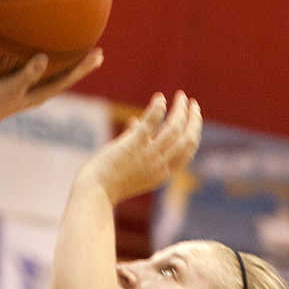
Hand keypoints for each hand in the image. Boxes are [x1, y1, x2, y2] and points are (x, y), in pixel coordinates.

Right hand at [0, 49, 103, 128]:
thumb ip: (27, 74)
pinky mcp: (9, 82)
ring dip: (61, 60)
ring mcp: (22, 87)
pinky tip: (29, 42)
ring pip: (47, 71)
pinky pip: (27, 66)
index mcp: (40, 94)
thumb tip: (45, 58)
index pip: (68, 79)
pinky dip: (34, 56)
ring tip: (71, 47)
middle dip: (80, 65)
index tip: (99, 55)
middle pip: (64, 75)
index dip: (84, 67)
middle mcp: (35, 91)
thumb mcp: (9, 88)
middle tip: (97, 52)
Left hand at [81, 91, 201, 203]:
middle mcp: (161, 165)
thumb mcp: (131, 164)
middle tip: (193, 104)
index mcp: (163, 173)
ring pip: (173, 129)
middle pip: (187, 139)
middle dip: (193, 120)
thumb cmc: (110, 179)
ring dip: (180, 111)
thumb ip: (137, 142)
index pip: (187, 151)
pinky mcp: (133, 145)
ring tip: (181, 97)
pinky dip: (158, 109)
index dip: (194, 133)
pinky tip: (160, 98)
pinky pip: (151, 123)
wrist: (95, 192)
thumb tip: (135, 120)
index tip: (193, 119)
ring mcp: (148, 155)